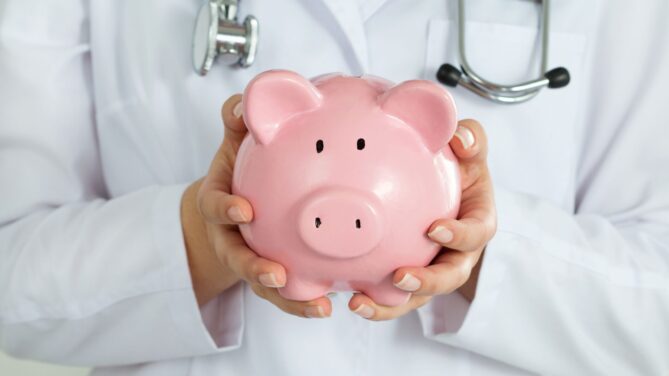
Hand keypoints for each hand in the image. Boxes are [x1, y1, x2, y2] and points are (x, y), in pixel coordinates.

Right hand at [181, 95, 331, 317]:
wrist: (234, 209)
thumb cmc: (238, 174)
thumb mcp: (233, 146)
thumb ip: (237, 125)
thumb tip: (241, 102)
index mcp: (221, 205)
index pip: (216, 208)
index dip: (226, 209)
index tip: (244, 210)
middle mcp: (232, 239)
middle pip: (238, 259)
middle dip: (254, 269)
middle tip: (276, 275)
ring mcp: (251, 261)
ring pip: (265, 285)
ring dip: (288, 299)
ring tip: (318, 306)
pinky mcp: (272, 277)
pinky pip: (288, 295)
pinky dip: (305, 304)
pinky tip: (330, 307)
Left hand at [348, 119, 495, 319]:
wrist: (444, 186)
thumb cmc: (458, 167)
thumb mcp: (469, 149)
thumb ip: (470, 139)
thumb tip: (460, 138)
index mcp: (478, 222)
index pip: (477, 233)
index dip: (460, 235)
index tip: (434, 228)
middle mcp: (459, 253)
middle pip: (451, 277)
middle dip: (428, 283)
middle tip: (399, 276)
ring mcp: (435, 269)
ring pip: (419, 296)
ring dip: (392, 304)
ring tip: (360, 303)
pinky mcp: (411, 279)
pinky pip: (395, 296)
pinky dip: (375, 301)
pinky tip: (349, 298)